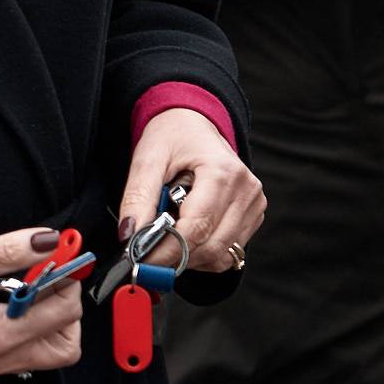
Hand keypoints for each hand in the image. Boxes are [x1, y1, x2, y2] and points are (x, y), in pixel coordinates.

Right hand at [0, 227, 84, 381]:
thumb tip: (49, 241)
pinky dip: (24, 328)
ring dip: (47, 321)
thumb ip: (9, 250)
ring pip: (44, 353)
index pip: (63, 313)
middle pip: (64, 346)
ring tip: (23, 288)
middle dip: (65, 308)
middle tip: (48, 276)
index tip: (61, 255)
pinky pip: (18, 354)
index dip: (67, 279)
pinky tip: (2, 301)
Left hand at [122, 108, 265, 273]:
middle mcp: (246, 191)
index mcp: (223, 172)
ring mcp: (254, 204)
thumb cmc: (171, 136)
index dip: (167, 249)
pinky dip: (203, 254)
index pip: (197, 227)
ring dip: (189, 257)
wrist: (193, 123)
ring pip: (221, 255)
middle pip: (211, 246)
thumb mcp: (147, 159)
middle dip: (175, 256)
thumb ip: (138, 197)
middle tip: (147, 255)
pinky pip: (228, 251)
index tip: (141, 259)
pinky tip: (185, 235)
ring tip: (166, 234)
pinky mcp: (253, 216)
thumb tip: (129, 236)